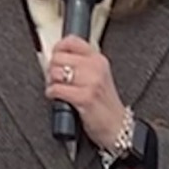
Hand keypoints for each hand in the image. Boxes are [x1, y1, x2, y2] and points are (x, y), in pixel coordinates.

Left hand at [43, 36, 130, 151]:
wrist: (117, 126)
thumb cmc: (104, 105)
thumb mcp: (97, 78)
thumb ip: (80, 65)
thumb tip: (55, 58)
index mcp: (98, 60)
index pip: (73, 41)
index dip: (58, 48)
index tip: (55, 56)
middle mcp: (96, 68)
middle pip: (59, 57)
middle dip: (52, 68)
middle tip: (55, 78)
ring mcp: (92, 82)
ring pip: (56, 72)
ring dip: (51, 82)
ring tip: (57, 88)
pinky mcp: (85, 97)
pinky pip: (57, 89)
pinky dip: (52, 93)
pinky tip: (57, 97)